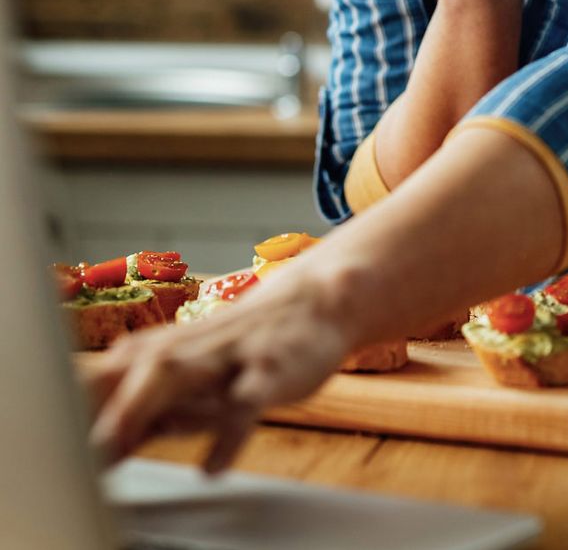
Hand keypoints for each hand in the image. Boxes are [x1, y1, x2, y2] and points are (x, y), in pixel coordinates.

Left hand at [84, 273, 353, 473]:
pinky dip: (227, 434)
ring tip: (111, 448)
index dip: (72, 407)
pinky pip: (246, 401)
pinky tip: (211, 467)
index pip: (106, 374)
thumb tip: (105, 440)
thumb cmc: (248, 343)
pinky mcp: (270, 369)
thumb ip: (151, 402)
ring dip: (141, 406)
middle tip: (64, 451)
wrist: (312, 303)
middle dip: (92, 407)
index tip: (51, 446)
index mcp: (168, 349)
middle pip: (131, 372)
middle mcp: (192, 348)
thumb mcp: (197, 370)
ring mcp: (231, 355)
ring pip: (179, 373)